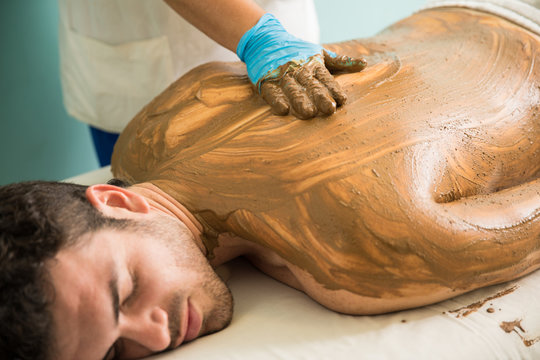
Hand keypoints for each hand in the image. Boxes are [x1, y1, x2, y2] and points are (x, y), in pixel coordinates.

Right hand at [237, 14, 365, 118]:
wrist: (265, 39)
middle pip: (311, 85)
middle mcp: (299, 70)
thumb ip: (341, 61)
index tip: (342, 100)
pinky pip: (272, 92)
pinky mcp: (266, 81)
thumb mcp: (320, 52)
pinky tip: (283, 110)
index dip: (334, 89)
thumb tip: (364, 64)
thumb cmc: (297, 50)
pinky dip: (277, 100)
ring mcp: (282, 75)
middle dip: (320, 97)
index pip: (326, 78)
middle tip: (329, 109)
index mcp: (314, 64)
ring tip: (309, 113)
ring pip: (293, 90)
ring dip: (300, 101)